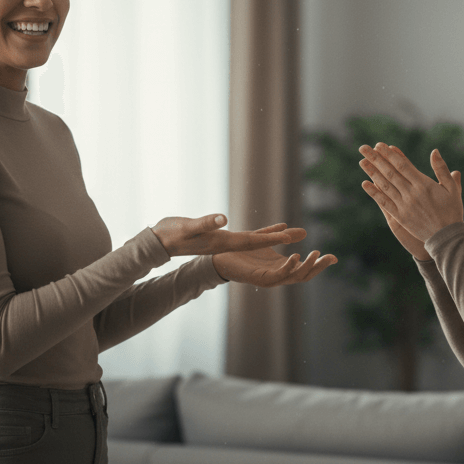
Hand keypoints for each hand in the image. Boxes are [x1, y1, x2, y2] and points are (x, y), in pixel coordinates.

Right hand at [151, 216, 305, 256]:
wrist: (160, 242)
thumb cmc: (171, 233)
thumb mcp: (187, 227)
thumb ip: (205, 224)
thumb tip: (223, 219)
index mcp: (222, 243)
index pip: (251, 241)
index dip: (270, 238)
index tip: (289, 237)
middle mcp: (227, 244)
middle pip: (259, 242)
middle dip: (280, 238)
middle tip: (303, 234)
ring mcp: (225, 242)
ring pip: (255, 239)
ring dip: (274, 236)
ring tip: (293, 231)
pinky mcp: (221, 238)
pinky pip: (246, 236)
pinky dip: (260, 232)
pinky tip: (270, 229)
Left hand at [212, 246, 337, 286]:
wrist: (220, 256)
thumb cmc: (242, 251)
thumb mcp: (267, 239)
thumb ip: (284, 236)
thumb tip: (304, 232)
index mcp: (281, 267)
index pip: (305, 268)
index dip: (320, 264)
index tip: (335, 258)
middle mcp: (278, 275)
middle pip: (304, 276)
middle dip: (318, 267)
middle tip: (330, 257)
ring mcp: (269, 279)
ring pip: (293, 278)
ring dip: (306, 267)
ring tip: (315, 255)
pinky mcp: (258, 279)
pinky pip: (277, 276)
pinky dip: (288, 268)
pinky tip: (295, 256)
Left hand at [359, 143, 463, 244]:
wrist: (447, 237)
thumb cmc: (452, 211)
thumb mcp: (452, 188)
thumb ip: (442, 170)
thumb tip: (434, 151)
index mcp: (424, 184)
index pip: (403, 165)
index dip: (390, 155)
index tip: (380, 145)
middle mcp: (411, 193)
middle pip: (390, 173)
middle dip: (376, 159)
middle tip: (364, 148)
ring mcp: (404, 205)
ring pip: (385, 186)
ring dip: (372, 172)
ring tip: (362, 161)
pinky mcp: (400, 217)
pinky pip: (384, 203)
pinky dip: (374, 193)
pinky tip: (365, 184)